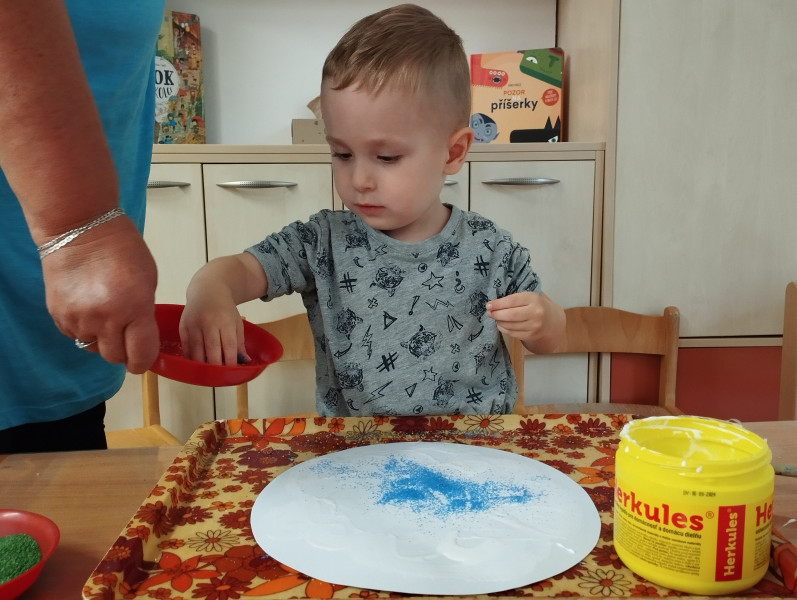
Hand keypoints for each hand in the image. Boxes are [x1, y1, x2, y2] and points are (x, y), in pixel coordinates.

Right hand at [41, 215, 158, 373]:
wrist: (80, 229)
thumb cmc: (122, 249)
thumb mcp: (147, 281)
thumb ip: (144, 312)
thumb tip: (140, 337)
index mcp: (134, 309)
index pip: (141, 355)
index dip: (144, 362)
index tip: (144, 359)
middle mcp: (105, 319)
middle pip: (114, 357)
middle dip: (123, 351)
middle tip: (126, 336)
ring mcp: (78, 318)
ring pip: (93, 347)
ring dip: (101, 339)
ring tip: (105, 316)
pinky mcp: (58, 315)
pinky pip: (74, 335)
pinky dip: (83, 329)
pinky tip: (88, 308)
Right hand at [179, 253, 269, 364]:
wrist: (207, 290)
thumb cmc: (225, 309)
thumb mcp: (237, 323)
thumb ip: (240, 343)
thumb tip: (245, 362)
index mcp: (226, 322)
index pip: (228, 347)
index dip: (229, 362)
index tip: (231, 373)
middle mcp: (209, 323)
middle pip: (211, 351)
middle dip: (215, 367)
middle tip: (218, 378)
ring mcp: (194, 324)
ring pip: (196, 351)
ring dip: (201, 365)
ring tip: (207, 373)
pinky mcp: (183, 326)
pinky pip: (186, 346)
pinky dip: (190, 357)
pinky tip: (195, 364)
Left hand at [486, 291, 565, 353]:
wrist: (552, 321)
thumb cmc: (536, 306)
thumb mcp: (529, 297)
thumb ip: (514, 298)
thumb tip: (493, 303)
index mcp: (533, 299)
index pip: (511, 301)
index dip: (498, 304)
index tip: (488, 305)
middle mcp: (535, 313)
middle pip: (510, 315)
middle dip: (496, 314)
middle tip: (489, 313)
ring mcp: (534, 326)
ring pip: (510, 325)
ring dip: (499, 322)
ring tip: (495, 318)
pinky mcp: (530, 335)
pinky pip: (512, 333)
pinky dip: (503, 328)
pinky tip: (501, 324)